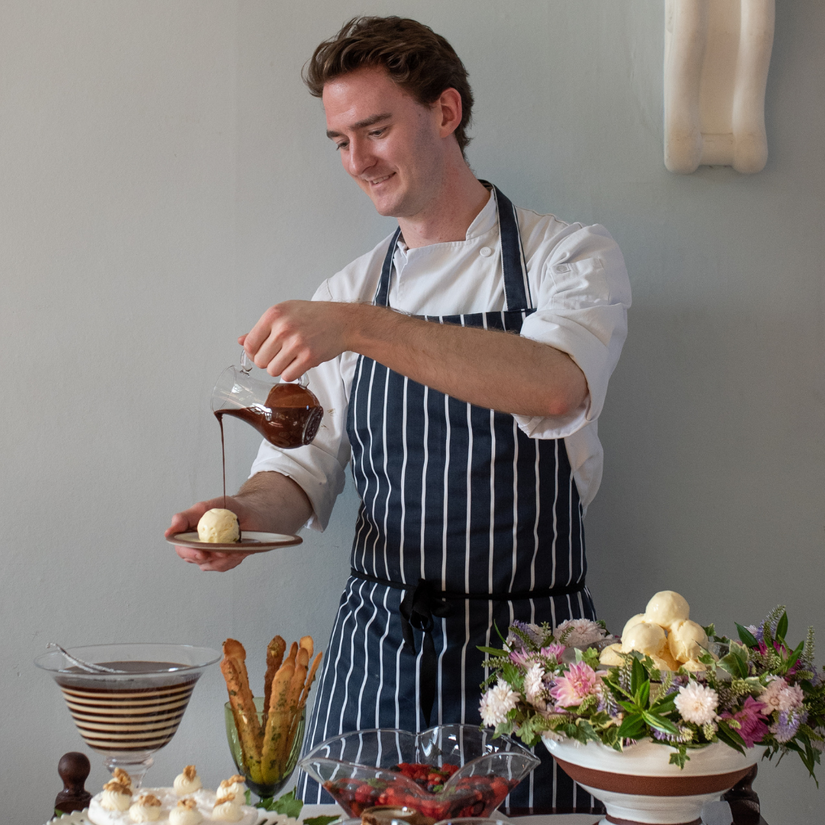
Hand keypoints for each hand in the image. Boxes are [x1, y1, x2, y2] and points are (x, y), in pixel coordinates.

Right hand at [166, 496, 255, 571]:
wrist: (252, 514)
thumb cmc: (230, 507)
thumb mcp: (208, 507)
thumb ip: (187, 516)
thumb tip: (171, 529)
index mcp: (188, 530)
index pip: (179, 544)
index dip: (187, 551)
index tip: (200, 552)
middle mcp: (195, 543)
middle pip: (190, 557)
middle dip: (207, 557)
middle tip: (221, 551)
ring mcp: (208, 553)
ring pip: (208, 564)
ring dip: (222, 558)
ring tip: (234, 547)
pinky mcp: (221, 559)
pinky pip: (222, 565)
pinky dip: (232, 559)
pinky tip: (238, 549)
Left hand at [240, 300, 355, 379]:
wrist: (341, 322)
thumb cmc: (313, 316)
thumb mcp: (285, 313)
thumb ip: (262, 328)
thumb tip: (241, 341)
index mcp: (274, 315)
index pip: (249, 344)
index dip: (253, 353)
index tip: (261, 353)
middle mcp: (283, 328)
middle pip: (259, 360)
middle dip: (268, 362)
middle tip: (280, 355)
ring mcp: (296, 343)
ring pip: (272, 370)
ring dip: (279, 369)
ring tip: (289, 359)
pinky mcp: (308, 357)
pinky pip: (288, 376)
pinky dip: (291, 373)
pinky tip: (298, 364)